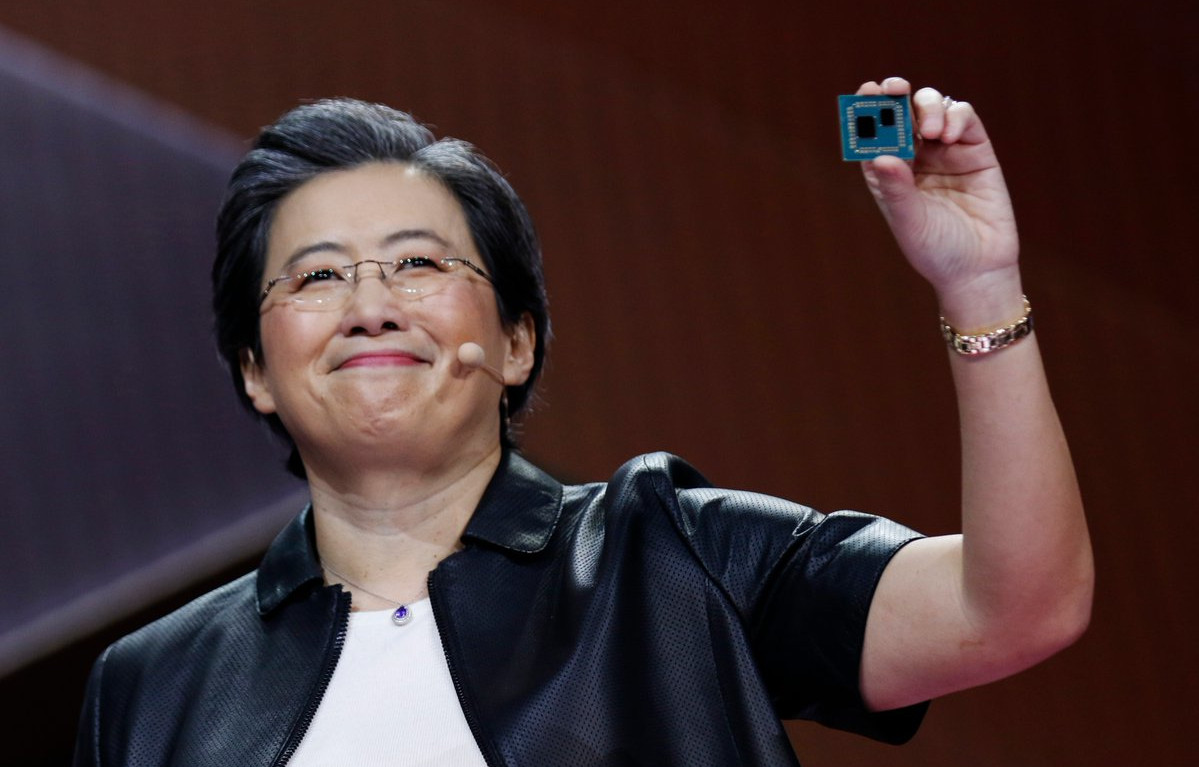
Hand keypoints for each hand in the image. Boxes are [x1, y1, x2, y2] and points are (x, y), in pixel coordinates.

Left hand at [857, 77, 1019, 314]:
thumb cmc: (935, 250)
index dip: (868, 109)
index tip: (867, 92)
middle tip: (894, 87)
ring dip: (927, 106)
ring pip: (932, 107)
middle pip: (901, 112)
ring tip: (929, 131)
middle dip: (895, 94)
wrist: (978, 269)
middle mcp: (914, 158)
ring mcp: (945, 151)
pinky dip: (956, 116)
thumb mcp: (909, 221)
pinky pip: (964, 118)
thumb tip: (879, 156)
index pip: (873, 133)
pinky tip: (948, 136)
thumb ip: (896, 189)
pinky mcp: (975, 151)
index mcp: (887, 173)